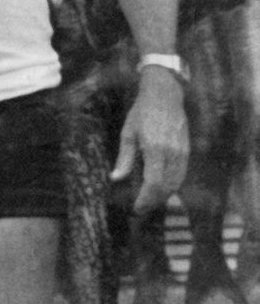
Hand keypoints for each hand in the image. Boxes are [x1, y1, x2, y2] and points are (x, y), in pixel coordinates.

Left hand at [110, 68, 189, 211]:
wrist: (165, 95)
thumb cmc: (142, 112)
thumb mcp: (128, 133)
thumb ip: (124, 158)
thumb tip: (115, 178)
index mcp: (155, 148)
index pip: (154, 182)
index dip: (146, 199)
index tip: (136, 208)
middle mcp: (172, 152)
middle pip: (166, 187)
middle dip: (153, 201)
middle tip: (140, 209)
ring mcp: (182, 152)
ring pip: (176, 183)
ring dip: (163, 196)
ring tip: (149, 202)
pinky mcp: (187, 151)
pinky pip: (181, 175)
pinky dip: (172, 186)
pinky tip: (161, 189)